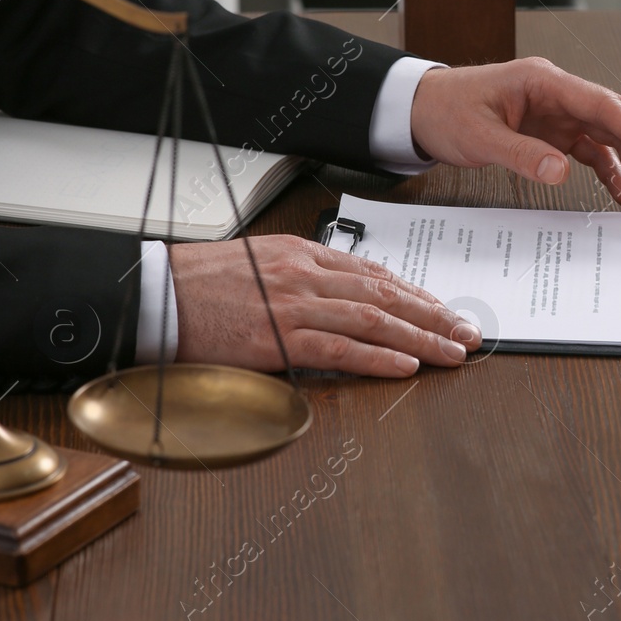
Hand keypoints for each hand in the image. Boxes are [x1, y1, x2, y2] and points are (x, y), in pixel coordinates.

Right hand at [170, 235, 482, 376]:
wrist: (153, 294)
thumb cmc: (198, 283)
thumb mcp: (259, 262)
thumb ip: (302, 274)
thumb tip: (343, 292)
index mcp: (302, 254)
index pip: (375, 273)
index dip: (417, 293)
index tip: (444, 309)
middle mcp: (306, 275)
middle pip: (387, 295)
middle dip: (435, 315)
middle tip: (467, 333)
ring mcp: (294, 306)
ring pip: (374, 321)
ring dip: (422, 338)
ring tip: (453, 353)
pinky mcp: (278, 339)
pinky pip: (340, 350)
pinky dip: (378, 358)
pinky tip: (407, 366)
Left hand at [410, 58, 620, 208]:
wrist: (420, 110)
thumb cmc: (446, 110)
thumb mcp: (480, 136)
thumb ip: (521, 154)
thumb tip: (561, 172)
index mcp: (543, 81)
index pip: (600, 104)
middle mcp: (556, 94)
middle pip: (612, 121)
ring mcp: (556, 113)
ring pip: (605, 138)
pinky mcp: (550, 132)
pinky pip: (587, 151)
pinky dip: (606, 171)